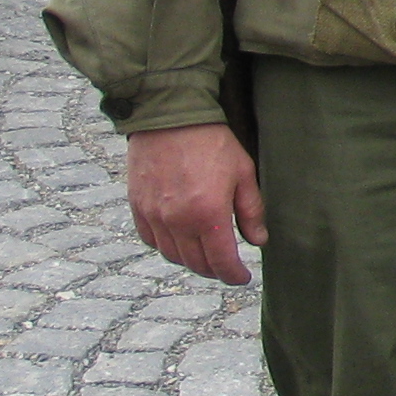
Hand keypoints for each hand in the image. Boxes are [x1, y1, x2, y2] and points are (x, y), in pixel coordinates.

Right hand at [127, 123, 264, 287]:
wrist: (169, 117)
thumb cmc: (212, 142)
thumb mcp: (243, 173)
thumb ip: (251, 211)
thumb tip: (258, 241)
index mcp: (208, 214)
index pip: (221, 261)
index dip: (233, 275)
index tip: (242, 278)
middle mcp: (177, 221)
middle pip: (196, 263)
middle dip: (214, 271)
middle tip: (226, 268)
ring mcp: (154, 215)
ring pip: (172, 256)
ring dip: (191, 262)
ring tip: (205, 256)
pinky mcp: (137, 207)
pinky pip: (151, 240)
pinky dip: (166, 247)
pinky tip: (179, 241)